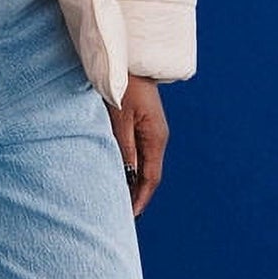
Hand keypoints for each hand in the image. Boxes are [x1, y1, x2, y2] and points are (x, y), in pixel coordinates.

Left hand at [108, 76, 168, 217]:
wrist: (130, 61)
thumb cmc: (124, 87)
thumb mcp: (120, 119)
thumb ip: (124, 148)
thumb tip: (128, 177)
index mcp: (156, 138)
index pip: (151, 178)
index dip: (140, 198)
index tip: (130, 217)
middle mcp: (157, 138)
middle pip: (149, 175)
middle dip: (138, 195)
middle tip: (122, 214)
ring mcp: (152, 132)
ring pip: (144, 165)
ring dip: (134, 182)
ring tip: (120, 200)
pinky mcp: (144, 125)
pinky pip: (139, 153)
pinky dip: (131, 167)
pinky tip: (120, 174)